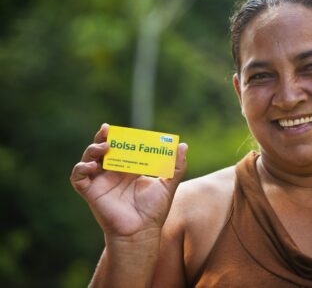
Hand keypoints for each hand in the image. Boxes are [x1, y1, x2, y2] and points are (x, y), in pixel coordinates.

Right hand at [70, 124, 187, 238]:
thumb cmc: (154, 210)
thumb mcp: (168, 185)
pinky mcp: (90, 192)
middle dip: (102, 137)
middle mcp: (113, 173)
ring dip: (92, 149)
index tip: (123, 129)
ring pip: (88, 159)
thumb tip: (183, 145)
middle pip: (102, 149)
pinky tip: (92, 166)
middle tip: (107, 130)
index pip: (122, 147)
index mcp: (129, 169)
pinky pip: (78, 177)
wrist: (142, 231)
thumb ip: (177, 166)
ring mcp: (100, 182)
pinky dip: (80, 169)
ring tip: (104, 147)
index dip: (120, 136)